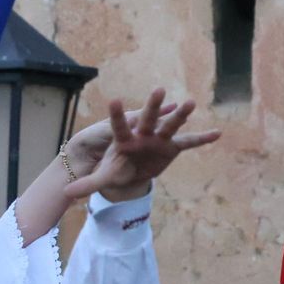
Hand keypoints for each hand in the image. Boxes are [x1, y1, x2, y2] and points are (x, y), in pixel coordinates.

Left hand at [65, 89, 219, 200]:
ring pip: (170, 125)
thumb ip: (87, 184)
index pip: (118, 125)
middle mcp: (142, 134)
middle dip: (152, 106)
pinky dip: (202, 139)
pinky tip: (217, 133)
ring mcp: (158, 139)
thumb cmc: (117, 167)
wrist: (133, 170)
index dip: (117, 115)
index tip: (114, 100)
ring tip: (190, 103)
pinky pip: (189, 142)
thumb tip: (66, 193)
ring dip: (180, 115)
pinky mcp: (172, 146)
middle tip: (158, 90)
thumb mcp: (104, 177)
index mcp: (124, 139)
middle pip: (147, 118)